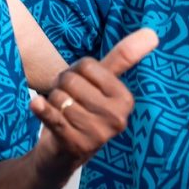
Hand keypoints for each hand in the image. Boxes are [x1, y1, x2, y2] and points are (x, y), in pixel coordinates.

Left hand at [30, 27, 157, 180]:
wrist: (62, 156)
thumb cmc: (83, 112)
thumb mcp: (104, 85)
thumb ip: (124, 58)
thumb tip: (152, 33)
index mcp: (126, 100)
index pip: (88, 65)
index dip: (75, 71)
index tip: (79, 87)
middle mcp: (116, 119)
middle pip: (72, 80)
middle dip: (61, 87)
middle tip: (66, 102)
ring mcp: (97, 135)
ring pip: (59, 97)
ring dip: (52, 102)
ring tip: (60, 114)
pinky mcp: (75, 146)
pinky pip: (53, 116)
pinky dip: (41, 109)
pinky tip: (37, 105)